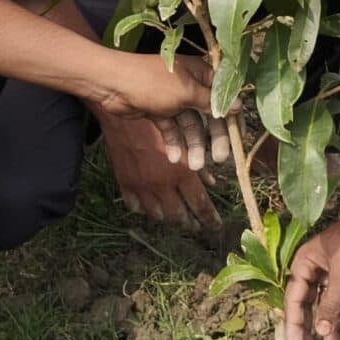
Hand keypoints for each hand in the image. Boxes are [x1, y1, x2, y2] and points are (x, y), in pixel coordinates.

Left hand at [85, 51, 231, 169]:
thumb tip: (238, 106)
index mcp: (200, 73)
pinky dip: (174, 142)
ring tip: (193, 166)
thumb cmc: (151, 81)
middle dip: (213, 137)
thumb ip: (211, 102)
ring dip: (193, 145)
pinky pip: (172, 129)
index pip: (224, 96)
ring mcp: (173, 99)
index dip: (232, 117)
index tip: (238, 138)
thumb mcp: (186, 92)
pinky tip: (174, 158)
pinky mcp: (159, 111)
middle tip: (219, 160)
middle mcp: (190, 85)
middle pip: (208, 114)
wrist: (111, 84)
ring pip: (190, 125)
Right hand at [96, 111, 219, 228]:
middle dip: (191, 223)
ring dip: (169, 218)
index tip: (215, 225)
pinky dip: (145, 210)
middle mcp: (162, 185)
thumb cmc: (160, 120)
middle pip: (179, 216)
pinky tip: (151, 207)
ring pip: (158, 215)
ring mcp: (142, 187)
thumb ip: (200, 161)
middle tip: (197, 226)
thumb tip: (212, 181)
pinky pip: (136, 206)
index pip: (200, 205)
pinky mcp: (126, 183)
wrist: (124, 114)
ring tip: (176, 219)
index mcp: (181, 174)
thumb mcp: (186, 138)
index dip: (209, 218)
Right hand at [283, 214, 339, 339]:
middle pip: (310, 305)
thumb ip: (330, 306)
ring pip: (330, 307)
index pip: (294, 299)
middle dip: (313, 330)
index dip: (294, 324)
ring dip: (334, 330)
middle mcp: (316, 269)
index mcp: (304, 263)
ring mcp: (335, 274)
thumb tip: (321, 333)